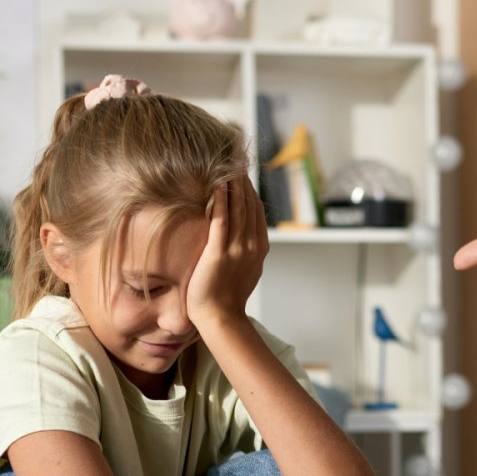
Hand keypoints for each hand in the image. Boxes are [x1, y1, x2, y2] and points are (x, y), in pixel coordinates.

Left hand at [187, 179, 267, 331]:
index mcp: (260, 248)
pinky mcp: (219, 253)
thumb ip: (247, 250)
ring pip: (238, 208)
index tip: (241, 172)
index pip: (257, 210)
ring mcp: (237, 249)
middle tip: (233, 158)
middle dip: (242, 180)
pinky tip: (216, 184)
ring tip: (226, 164)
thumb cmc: (227, 297)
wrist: (220, 317)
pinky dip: (220, 200)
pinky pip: (221, 220)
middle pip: (249, 204)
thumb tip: (244, 236)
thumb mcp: (245, 270)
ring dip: (232, 184)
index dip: (250, 189)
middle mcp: (252, 245)